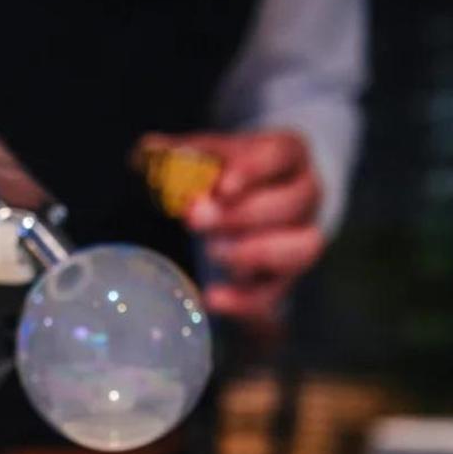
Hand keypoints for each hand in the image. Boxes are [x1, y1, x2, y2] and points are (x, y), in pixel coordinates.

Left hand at [139, 129, 324, 322]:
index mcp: (288, 153)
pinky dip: (244, 301)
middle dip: (242, 214)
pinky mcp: (285, 279)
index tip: (222, 186)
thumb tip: (147, 153)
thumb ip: (177, 154)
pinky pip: (275, 294)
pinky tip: (211, 297)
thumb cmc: (223, 175)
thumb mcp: (203, 157)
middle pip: (291, 202)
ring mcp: (301, 238)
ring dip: (255, 252)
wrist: (244, 208)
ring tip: (212, 253)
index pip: (282, 154)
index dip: (255, 170)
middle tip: (196, 220)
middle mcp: (305, 194)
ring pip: (301, 247)